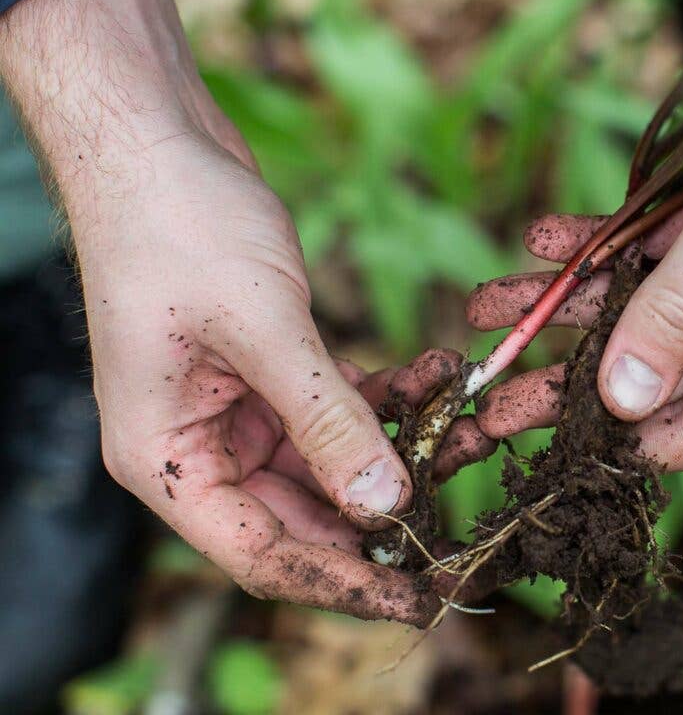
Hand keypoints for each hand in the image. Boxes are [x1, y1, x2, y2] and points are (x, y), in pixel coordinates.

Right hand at [0, 0, 495, 623]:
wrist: (157, 144)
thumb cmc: (177, 228)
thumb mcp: (263, 329)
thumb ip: (326, 422)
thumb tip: (385, 505)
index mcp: (169, 463)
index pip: (266, 557)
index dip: (347, 584)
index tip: (423, 597)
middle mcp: (200, 451)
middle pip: (307, 517)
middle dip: (389, 507)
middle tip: (466, 501)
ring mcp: (236, 412)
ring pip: (334, 461)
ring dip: (400, 441)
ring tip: (465, 416)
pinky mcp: (269, 374)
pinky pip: (340, 409)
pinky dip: (388, 396)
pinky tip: (437, 371)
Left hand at [466, 0, 682, 469]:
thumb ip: (678, 311)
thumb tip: (623, 398)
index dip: (627, 438)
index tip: (552, 448)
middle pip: (663, 370)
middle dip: (573, 374)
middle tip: (493, 398)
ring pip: (644, 308)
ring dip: (569, 300)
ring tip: (488, 304)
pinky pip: (651, 251)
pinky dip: (601, 244)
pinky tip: (545, 240)